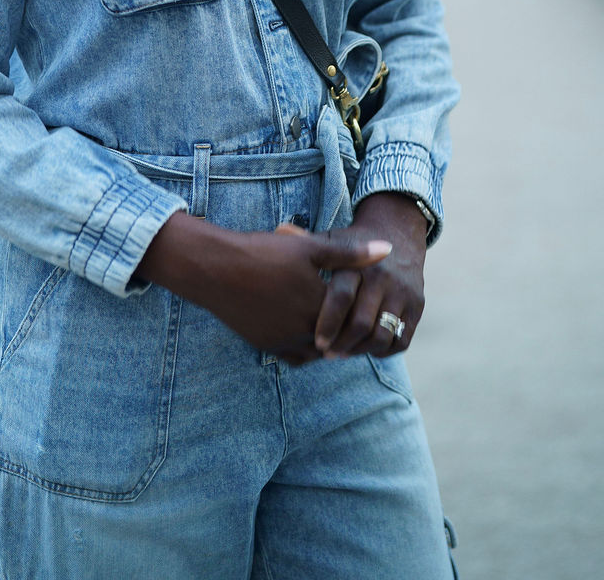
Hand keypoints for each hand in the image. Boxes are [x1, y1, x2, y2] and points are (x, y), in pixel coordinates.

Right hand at [137, 212, 390, 363]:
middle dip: (349, 330)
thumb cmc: (263, 252)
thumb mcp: (310, 247)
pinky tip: (307, 328)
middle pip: (339, 340)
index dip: (364, 308)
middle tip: (358, 317)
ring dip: (328, 340)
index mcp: (319, 307)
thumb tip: (388, 249)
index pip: (354, 318)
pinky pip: (295, 356)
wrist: (216, 268)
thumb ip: (350, 253)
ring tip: (334, 322)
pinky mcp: (266, 346)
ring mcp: (283, 342)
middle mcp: (304, 331)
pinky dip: (306, 347)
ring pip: (318, 351)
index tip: (370, 301)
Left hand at [312, 192, 427, 359]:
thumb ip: (308, 243)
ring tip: (345, 352)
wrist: (398, 234)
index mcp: (358, 262)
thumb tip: (278, 232)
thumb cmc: (353, 242)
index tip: (317, 341)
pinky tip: (367, 348)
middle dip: (342, 344)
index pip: (342, 297)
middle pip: (361, 323)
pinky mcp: (417, 306)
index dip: (328, 323)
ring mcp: (403, 292)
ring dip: (361, 350)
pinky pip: (401, 339)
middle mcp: (383, 277)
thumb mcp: (333, 239)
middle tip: (328, 353)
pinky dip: (383, 350)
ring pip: (382, 335)